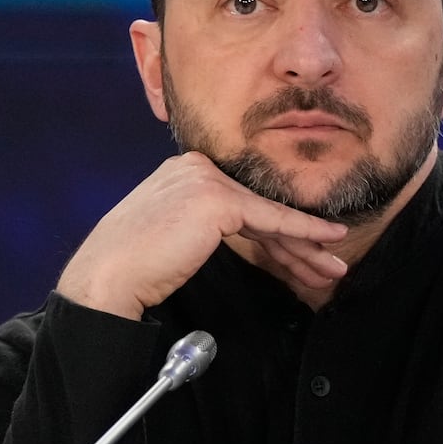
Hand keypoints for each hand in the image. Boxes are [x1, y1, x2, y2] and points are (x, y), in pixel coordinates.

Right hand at [56, 151, 348, 318]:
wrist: (108, 276)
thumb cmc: (136, 268)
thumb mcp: (176, 236)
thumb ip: (206, 228)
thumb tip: (246, 241)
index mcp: (185, 173)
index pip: (244, 204)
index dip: (278, 236)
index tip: (304, 259)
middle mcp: (197, 167)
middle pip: (259, 210)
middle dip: (297, 243)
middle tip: (327, 265)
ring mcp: (206, 179)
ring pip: (269, 216)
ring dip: (307, 245)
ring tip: (334, 266)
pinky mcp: (216, 199)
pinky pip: (270, 219)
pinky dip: (303, 231)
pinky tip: (328, 239)